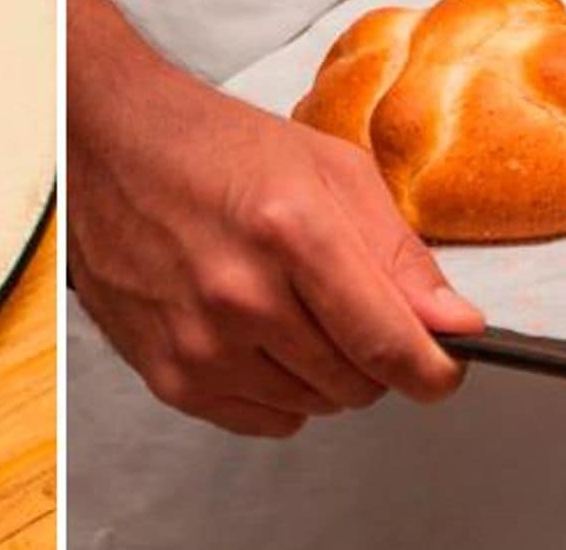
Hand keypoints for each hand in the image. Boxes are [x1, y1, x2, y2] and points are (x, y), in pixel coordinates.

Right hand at [67, 0, 482, 436]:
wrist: (112, 144)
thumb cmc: (214, 146)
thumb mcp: (330, 170)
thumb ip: (399, 254)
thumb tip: (454, 324)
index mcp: (290, 229)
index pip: (388, 343)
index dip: (433, 369)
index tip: (442, 368)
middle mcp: (240, 294)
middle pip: (355, 383)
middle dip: (373, 356)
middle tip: (346, 305)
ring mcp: (198, 341)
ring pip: (312, 406)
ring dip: (319, 370)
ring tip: (286, 304)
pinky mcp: (166, 373)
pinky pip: (260, 420)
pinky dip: (275, 390)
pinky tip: (254, 333)